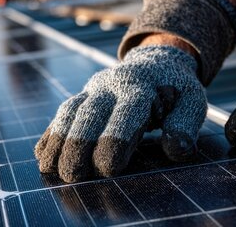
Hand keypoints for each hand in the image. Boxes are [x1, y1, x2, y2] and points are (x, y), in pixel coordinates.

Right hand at [35, 45, 206, 181]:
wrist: (155, 61)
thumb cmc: (175, 88)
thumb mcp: (192, 100)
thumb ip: (185, 124)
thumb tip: (176, 149)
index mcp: (140, 86)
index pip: (125, 112)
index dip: (114, 139)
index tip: (107, 168)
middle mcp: (111, 84)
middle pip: (89, 113)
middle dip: (78, 144)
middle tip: (73, 175)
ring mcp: (93, 89)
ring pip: (69, 111)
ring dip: (58, 140)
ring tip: (51, 168)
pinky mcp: (82, 96)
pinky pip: (62, 113)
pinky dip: (50, 133)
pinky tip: (43, 155)